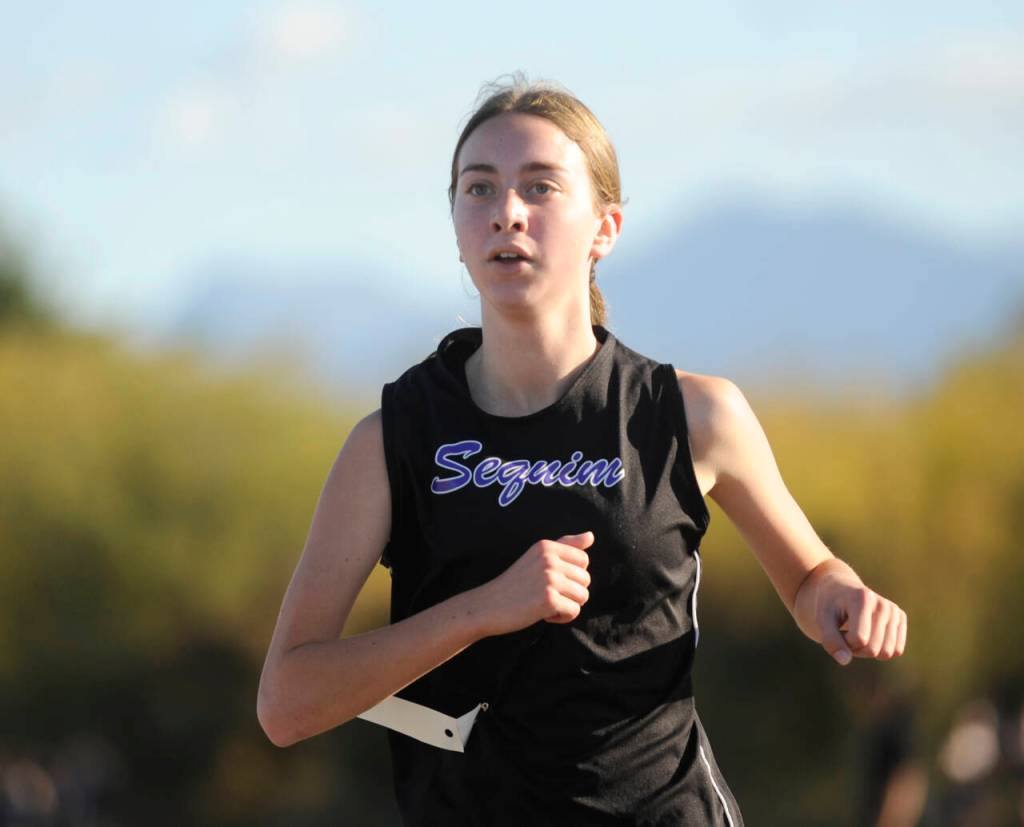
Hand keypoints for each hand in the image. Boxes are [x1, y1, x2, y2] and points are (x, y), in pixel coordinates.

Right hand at [476, 531, 593, 636]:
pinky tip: (543, 614)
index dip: (571, 576)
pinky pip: (574, 611)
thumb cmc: (515, 583)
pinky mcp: (549, 599)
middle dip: (570, 592)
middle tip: (545, 594)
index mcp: (547, 546)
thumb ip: (565, 545)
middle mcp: (549, 559)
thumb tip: (591, 535)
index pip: (583, 560)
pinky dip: (561, 617)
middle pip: (585, 579)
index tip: (550, 581)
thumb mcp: (537, 557)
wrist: (488, 605)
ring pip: (583, 596)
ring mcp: (549, 578)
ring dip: (567, 605)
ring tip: (545, 604)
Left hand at [816, 575, 907, 665]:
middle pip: (873, 649)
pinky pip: (897, 651)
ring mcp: (894, 610)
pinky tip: (870, 634)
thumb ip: (831, 640)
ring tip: (856, 633)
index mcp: (863, 598)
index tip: (836, 629)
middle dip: (855, 648)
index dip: (844, 642)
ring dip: (867, 651)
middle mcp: (882, 603)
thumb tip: (844, 661)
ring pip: (886, 653)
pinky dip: (880, 650)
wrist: (840, 588)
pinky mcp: (900, 617)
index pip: (858, 639)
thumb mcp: (822, 620)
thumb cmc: (829, 606)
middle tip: (845, 632)